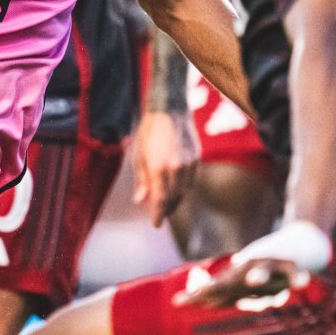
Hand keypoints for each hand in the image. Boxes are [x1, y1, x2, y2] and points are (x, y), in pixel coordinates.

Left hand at [130, 109, 198, 228]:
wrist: (170, 110)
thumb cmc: (149, 132)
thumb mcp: (139, 155)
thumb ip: (141, 180)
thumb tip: (140, 201)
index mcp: (158, 168)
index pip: (160, 200)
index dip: (158, 214)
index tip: (156, 224)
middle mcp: (175, 169)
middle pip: (173, 198)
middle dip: (166, 209)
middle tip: (160, 215)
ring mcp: (188, 164)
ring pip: (184, 192)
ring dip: (176, 200)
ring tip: (169, 205)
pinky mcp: (197, 160)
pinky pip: (191, 181)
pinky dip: (184, 188)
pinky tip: (178, 190)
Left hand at [180, 220, 331, 306]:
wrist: (299, 243)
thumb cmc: (264, 268)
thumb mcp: (240, 278)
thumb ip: (219, 291)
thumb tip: (182, 301)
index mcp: (239, 276)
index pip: (215, 289)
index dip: (198, 296)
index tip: (177, 302)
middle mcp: (252, 269)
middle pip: (234, 281)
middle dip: (218, 288)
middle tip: (200, 292)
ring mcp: (273, 266)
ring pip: (266, 271)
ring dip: (261, 276)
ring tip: (254, 280)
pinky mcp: (294, 265)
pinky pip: (297, 272)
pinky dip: (299, 277)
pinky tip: (300, 284)